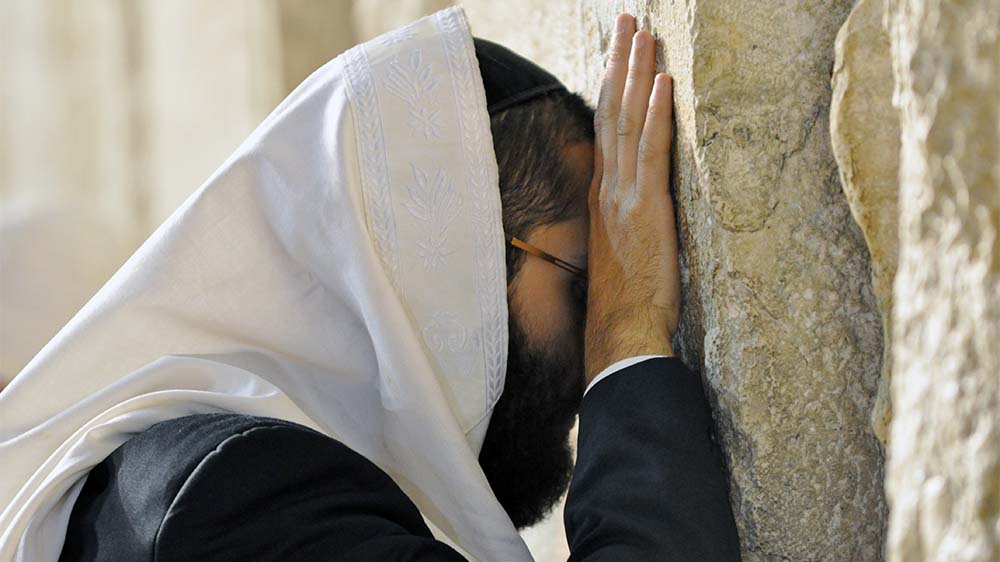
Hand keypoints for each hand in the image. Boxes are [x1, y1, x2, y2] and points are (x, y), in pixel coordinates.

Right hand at [585, 13, 679, 385]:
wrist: (620, 333)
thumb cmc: (625, 302)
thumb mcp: (623, 253)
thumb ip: (627, 222)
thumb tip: (638, 210)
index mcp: (605, 197)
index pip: (607, 130)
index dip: (613, 89)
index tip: (619, 55)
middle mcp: (609, 188)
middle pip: (612, 113)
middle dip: (620, 63)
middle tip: (627, 21)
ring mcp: (624, 195)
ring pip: (627, 121)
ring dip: (636, 72)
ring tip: (642, 31)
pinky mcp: (647, 208)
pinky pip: (650, 151)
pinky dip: (655, 113)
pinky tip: (661, 79)